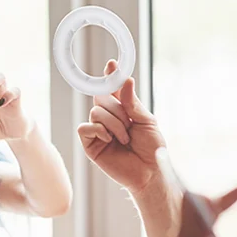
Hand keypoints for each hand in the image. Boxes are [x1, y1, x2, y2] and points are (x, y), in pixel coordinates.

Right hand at [77, 60, 165, 193]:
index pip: (112, 90)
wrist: (149, 172)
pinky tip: (109, 140)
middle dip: (118, 111)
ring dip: (113, 124)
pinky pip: (85, 128)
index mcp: (122, 111)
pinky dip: (99, 130)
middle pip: (102, 99)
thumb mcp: (147, 121)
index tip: (111, 64)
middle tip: (129, 126)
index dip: (110, 77)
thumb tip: (125, 81)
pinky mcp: (90, 145)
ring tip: (125, 139)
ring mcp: (98, 131)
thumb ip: (132, 102)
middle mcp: (108, 119)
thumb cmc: (151, 148)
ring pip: (95, 112)